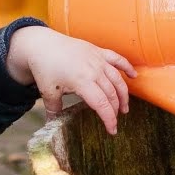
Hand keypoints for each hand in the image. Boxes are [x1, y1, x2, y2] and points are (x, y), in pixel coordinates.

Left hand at [8, 26, 135, 132]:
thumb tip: (52, 126)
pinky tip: (134, 76)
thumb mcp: (48, 91)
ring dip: (123, 94)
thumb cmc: (44, 67)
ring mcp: (97, 59)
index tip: (112, 131)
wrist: (41, 44)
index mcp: (82, 81)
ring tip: (124, 107)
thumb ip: (54, 110)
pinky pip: (117, 58)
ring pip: (117, 79)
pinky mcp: (97, 51)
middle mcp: (94, 70)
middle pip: (111, 93)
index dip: (109, 119)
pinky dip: (126, 67)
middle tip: (116, 120)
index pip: (101, 104)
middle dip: (116, 109)